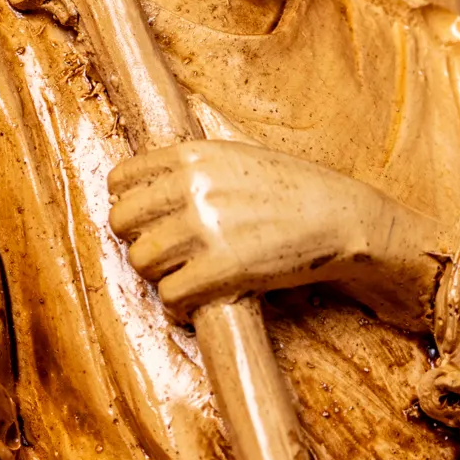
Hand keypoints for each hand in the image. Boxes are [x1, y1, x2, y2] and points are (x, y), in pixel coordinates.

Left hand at [106, 138, 443, 327]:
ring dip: (157, 273)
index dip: (125, 203)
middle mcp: (191, 187)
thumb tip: (145, 188)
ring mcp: (205, 228)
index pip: (121, 179)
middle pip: (123, 222)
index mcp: (191, 155)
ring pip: (141, 261)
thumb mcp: (234, 157)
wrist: (337, 216)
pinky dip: (178, 304)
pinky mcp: (224, 269)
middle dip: (136, 240)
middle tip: (161, 252)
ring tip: (182, 275)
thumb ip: (191, 168)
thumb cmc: (288, 187)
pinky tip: (197, 297)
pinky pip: (171, 295)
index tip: (141, 220)